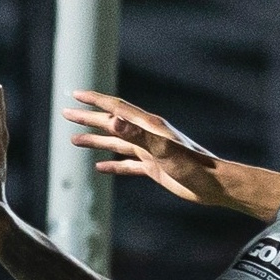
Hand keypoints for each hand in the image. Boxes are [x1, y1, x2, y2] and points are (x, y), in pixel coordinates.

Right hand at [62, 90, 279, 220]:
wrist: (213, 185)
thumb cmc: (192, 166)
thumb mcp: (163, 149)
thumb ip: (137, 135)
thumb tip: (113, 120)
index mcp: (148, 126)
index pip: (116, 108)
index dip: (95, 101)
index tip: (75, 95)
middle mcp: (146, 135)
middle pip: (111, 123)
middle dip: (88, 118)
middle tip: (66, 113)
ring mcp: (149, 151)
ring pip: (116, 143)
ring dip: (95, 140)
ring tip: (73, 140)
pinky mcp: (153, 167)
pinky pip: (126, 164)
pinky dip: (112, 164)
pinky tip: (99, 166)